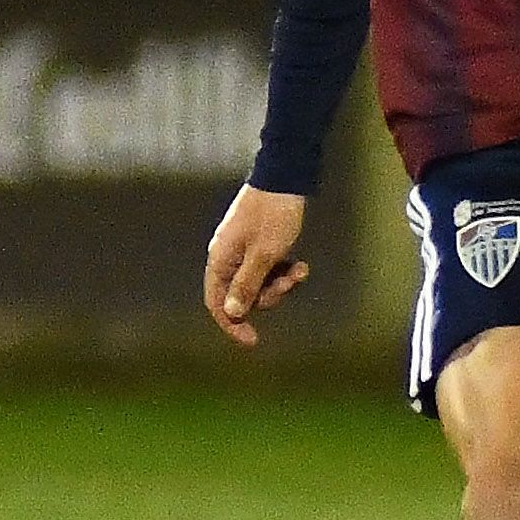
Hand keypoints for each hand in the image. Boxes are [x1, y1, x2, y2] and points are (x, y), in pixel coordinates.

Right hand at [204, 184, 310, 347]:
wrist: (285, 178)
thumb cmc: (273, 216)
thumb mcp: (264, 255)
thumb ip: (247, 286)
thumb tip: (232, 313)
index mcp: (220, 261)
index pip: (218, 303)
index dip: (233, 324)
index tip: (253, 341)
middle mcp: (226, 257)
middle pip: (243, 295)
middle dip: (270, 295)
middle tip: (291, 281)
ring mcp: (241, 250)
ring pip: (259, 283)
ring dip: (281, 282)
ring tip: (300, 269)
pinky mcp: (257, 244)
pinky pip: (267, 268)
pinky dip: (282, 269)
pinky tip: (299, 263)